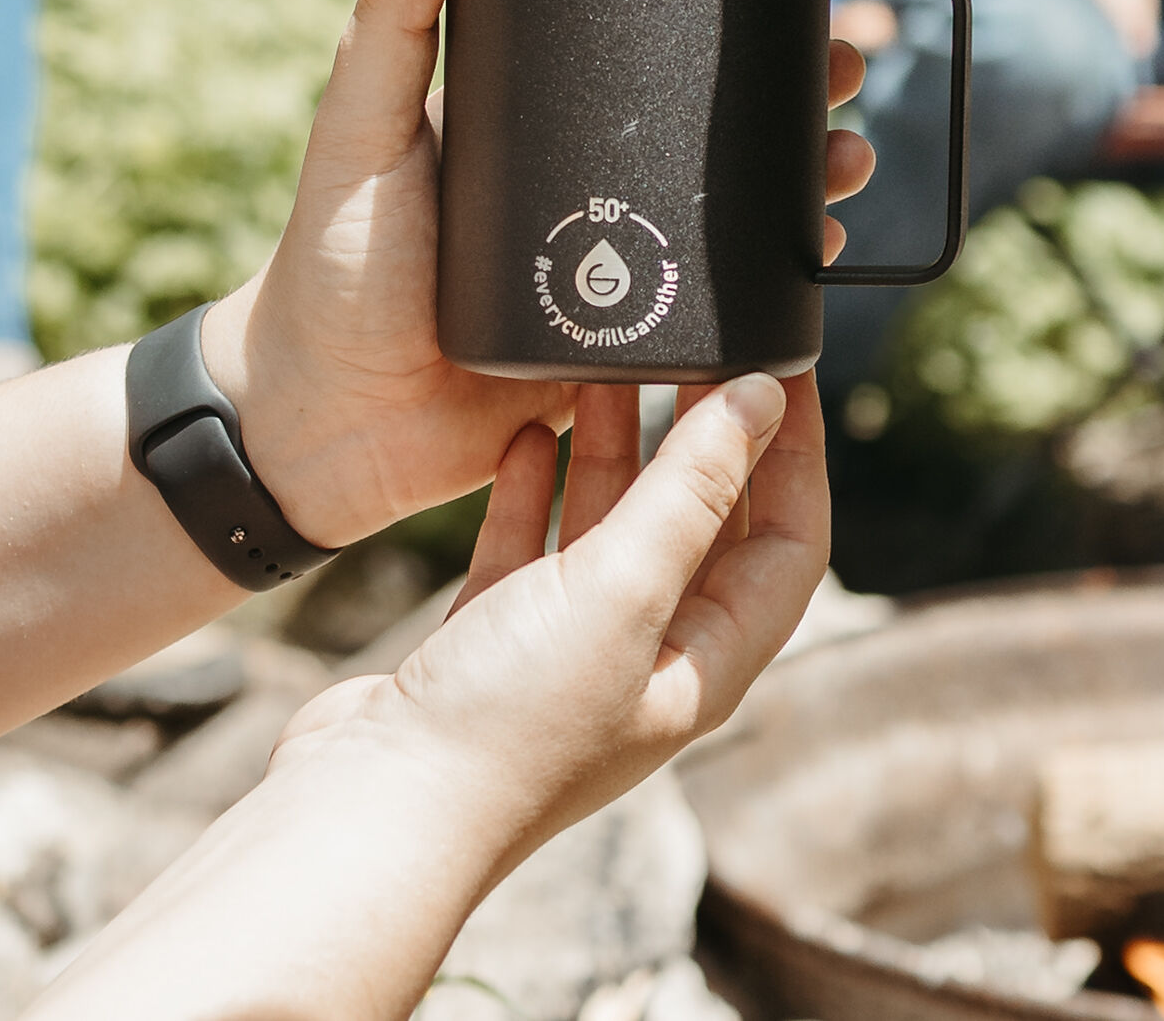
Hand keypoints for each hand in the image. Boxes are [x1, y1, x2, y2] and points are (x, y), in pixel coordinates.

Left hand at [201, 0, 872, 549]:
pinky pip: (719, 318)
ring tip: (846, 168)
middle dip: (795, 107)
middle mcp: (588, 194)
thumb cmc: (325, 268)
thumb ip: (389, 24)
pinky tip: (820, 262)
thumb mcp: (358, 129)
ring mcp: (613, 274)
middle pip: (714, 140)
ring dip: (803, 192)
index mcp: (539, 130)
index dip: (727, 34)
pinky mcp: (625, 351)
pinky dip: (777, 289)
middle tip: (844, 78)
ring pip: (734, 226)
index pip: (649, 63)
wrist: (318, 424)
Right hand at [268, 373, 823, 883]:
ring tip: (610, 367)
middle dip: (705, 437)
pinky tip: (532, 435)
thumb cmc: (507, 724)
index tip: (782, 368)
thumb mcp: (621, 589)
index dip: (796, 452)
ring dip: (618, 448)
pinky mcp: (494, 642)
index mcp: (706, 664)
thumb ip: (690, 490)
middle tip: (696, 350)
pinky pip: (535, 547)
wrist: (367, 813)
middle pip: (703, 525)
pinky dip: (540, 489)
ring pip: (615, 527)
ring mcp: (569, 652)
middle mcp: (648, 659)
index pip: (789, 541)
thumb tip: (761, 400)